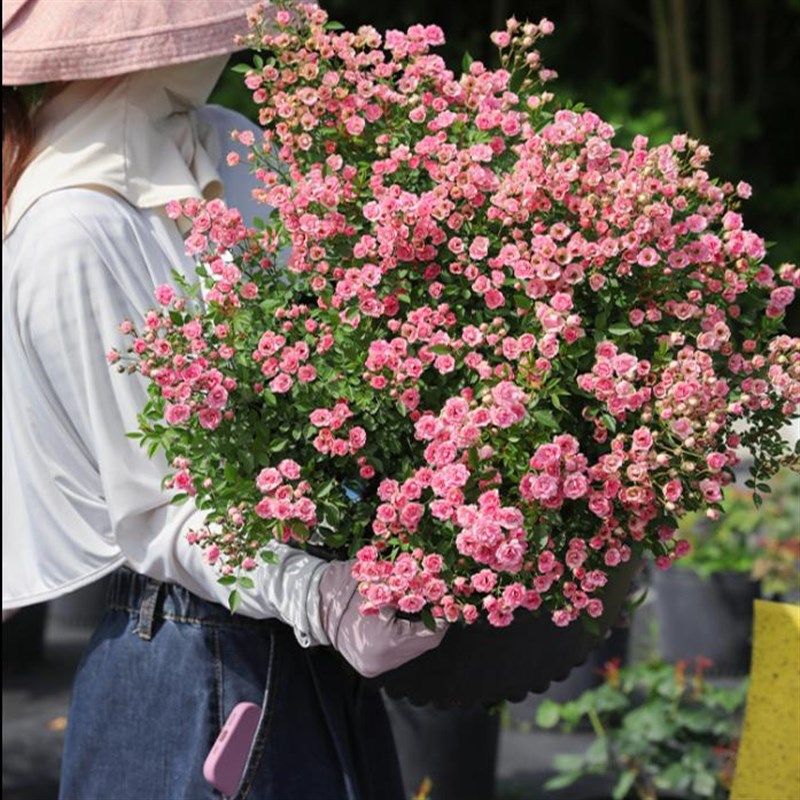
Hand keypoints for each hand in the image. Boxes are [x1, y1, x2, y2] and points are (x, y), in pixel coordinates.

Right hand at [318, 560, 445, 677]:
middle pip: (424, 644)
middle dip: (434, 624)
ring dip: (421, 631)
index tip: (449, 602)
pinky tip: (406, 621)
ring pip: (413, 650)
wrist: (316, 608)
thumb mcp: (383, 584)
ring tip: (424, 611)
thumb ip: (410, 586)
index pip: (429, 633)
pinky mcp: (372, 667)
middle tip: (440, 606)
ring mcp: (377, 666)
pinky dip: (407, 638)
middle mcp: (384, 660)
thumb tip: (438, 583)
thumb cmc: (348, 591)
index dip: (442, 617)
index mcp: (387, 640)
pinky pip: (400, 653)